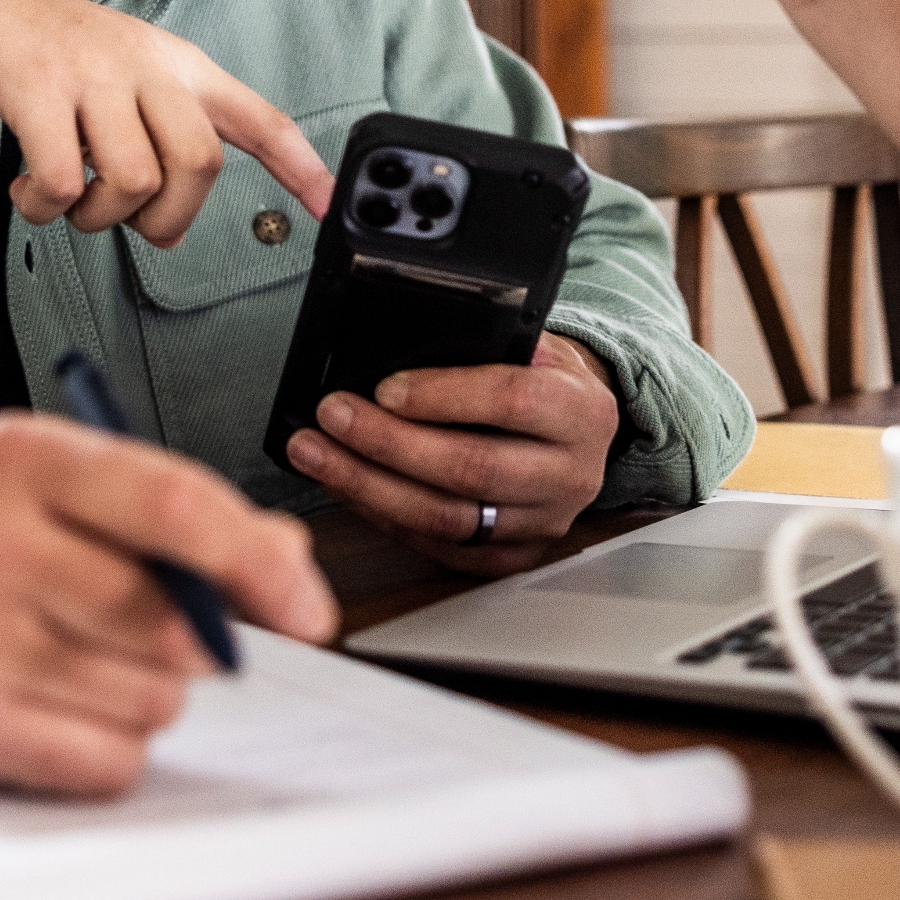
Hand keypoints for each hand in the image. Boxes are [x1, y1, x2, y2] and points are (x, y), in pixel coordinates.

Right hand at [0, 0, 334, 244]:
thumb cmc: (36, 45)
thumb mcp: (117, 69)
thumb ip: (154, 124)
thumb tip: (170, 208)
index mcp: (173, 64)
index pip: (255, 116)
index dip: (299, 164)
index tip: (330, 205)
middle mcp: (143, 63)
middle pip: (199, 163)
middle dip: (167, 217)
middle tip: (125, 220)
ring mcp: (89, 72)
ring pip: (132, 180)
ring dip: (96, 218)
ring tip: (65, 199)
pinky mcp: (33, 87)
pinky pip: (63, 181)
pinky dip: (45, 208)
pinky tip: (27, 193)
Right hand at [0, 415, 336, 791]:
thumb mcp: (60, 492)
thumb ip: (179, 516)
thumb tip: (289, 566)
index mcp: (22, 456)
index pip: (176, 504)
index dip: (259, 565)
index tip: (310, 610)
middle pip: (173, 619)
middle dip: (197, 644)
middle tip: (154, 636)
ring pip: (151, 698)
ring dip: (145, 696)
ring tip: (76, 664)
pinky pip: (106, 760)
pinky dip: (106, 750)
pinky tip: (54, 711)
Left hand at [284, 334, 621, 573]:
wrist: (582, 433)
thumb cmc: (546, 381)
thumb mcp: (534, 344)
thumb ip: (487, 343)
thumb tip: (402, 342)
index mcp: (582, 411)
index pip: (512, 401)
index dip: (442, 395)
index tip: (385, 389)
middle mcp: (571, 474)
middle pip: (471, 468)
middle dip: (388, 443)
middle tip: (333, 417)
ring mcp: (542, 523)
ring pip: (447, 517)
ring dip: (370, 486)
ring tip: (318, 455)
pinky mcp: (511, 556)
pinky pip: (439, 546)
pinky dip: (384, 517)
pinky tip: (348, 487)